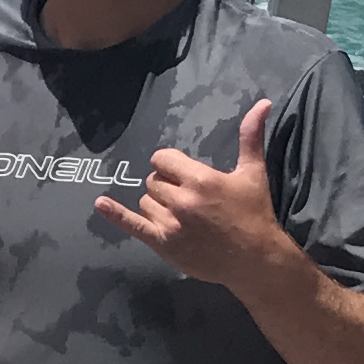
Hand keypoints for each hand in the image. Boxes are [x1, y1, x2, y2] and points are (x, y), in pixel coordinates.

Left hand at [91, 100, 293, 294]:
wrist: (255, 260)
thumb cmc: (255, 214)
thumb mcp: (253, 173)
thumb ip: (251, 137)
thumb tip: (263, 103)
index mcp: (200, 180)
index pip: (162, 159)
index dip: (170, 165)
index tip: (182, 173)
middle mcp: (182, 201)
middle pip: (153, 181)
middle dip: (167, 185)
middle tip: (188, 197)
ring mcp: (170, 224)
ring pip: (146, 201)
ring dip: (158, 204)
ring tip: (182, 214)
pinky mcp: (163, 244)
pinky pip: (133, 225)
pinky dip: (115, 214)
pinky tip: (100, 204)